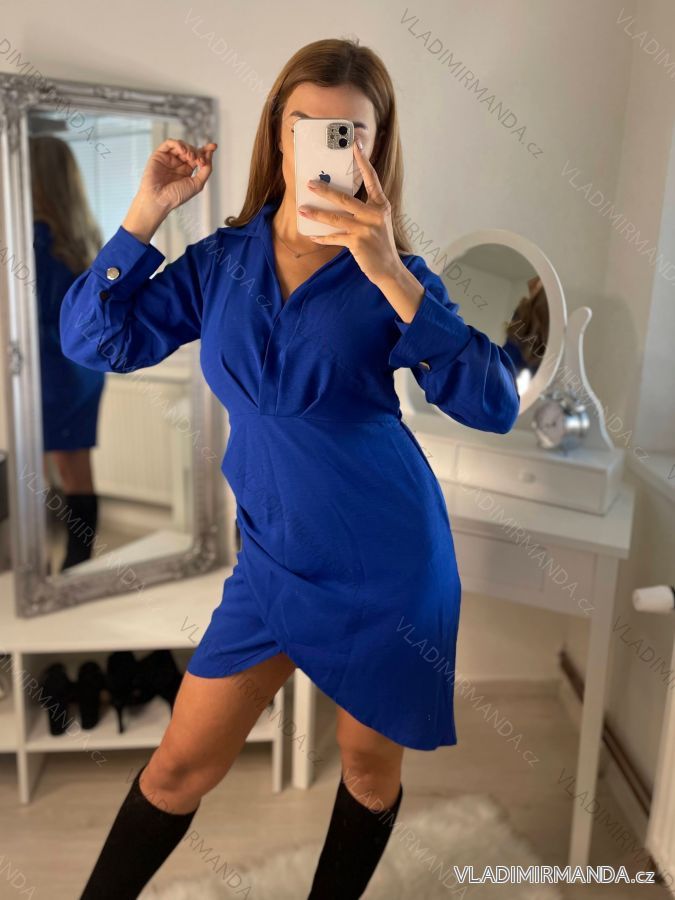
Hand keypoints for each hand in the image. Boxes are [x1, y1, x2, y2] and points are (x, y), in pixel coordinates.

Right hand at [139, 138, 217, 211]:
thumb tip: (210, 155)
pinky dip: (178, 144)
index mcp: (186, 170)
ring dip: (189, 149)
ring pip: (181, 145)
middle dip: (198, 153)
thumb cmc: (176, 196)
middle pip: (191, 150)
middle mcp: (178, 163)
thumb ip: (206, 170)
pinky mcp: (159, 155)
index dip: (206, 150)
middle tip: (199, 160)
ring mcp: (168, 159)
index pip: (197, 156)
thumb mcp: (197, 184)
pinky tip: (183, 151)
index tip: (213, 146)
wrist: (159, 200)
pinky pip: (169, 143)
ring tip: (192, 158)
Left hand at [298, 140, 405, 285]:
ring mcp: (366, 229)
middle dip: (325, 190)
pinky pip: (334, 238)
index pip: (371, 179)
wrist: (389, 269)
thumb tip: (340, 201)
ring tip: (302, 209)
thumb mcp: (378, 222)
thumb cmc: (381, 244)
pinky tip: (312, 235)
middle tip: (309, 183)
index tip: (355, 145)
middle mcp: (374, 214)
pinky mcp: (357, 243)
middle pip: (345, 198)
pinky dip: (322, 237)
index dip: (363, 161)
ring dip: (316, 214)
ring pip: (336, 218)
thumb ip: (365, 210)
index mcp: (381, 205)